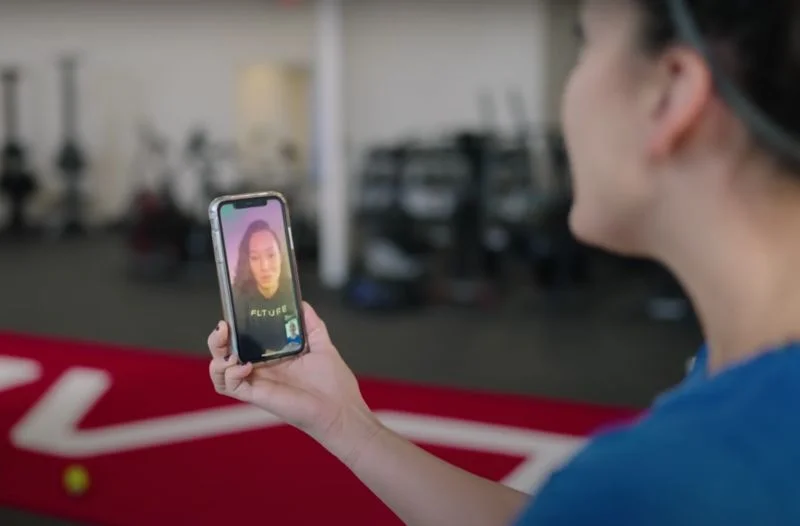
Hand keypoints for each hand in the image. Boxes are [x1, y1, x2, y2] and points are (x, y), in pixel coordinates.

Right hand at [208, 302, 381, 460]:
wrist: (341, 409)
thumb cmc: (334, 383)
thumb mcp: (321, 344)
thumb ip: (311, 324)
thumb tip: (301, 303)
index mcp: (272, 357)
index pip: (242, 341)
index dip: (233, 329)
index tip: (233, 314)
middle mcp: (260, 370)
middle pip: (224, 355)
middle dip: (216, 340)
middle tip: (223, 327)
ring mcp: (257, 383)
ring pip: (220, 373)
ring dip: (217, 358)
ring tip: (229, 349)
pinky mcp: (258, 395)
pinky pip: (230, 386)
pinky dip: (230, 373)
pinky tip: (244, 365)